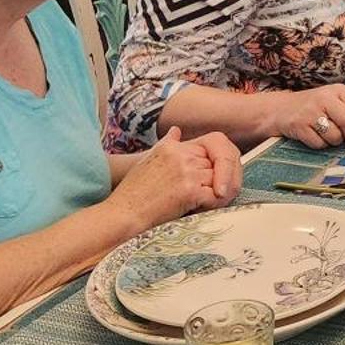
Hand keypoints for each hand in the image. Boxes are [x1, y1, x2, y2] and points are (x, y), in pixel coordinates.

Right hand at [113, 127, 238, 227]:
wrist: (124, 214)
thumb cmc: (133, 192)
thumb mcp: (147, 160)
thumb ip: (166, 145)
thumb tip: (176, 131)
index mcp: (173, 147)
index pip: (209, 149)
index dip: (213, 166)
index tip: (211, 178)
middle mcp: (181, 156)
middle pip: (217, 164)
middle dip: (218, 179)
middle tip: (212, 193)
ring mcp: (187, 172)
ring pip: (220, 179)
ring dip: (217, 192)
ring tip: (205, 203)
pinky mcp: (190, 191)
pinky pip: (216, 196)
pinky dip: (215, 204)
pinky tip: (203, 209)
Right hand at [272, 83, 344, 147]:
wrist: (280, 109)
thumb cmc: (314, 108)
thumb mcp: (336, 104)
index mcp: (338, 90)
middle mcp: (324, 97)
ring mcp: (310, 111)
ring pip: (335, 136)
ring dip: (335, 142)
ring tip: (328, 134)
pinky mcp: (298, 125)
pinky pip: (319, 144)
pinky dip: (320, 145)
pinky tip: (315, 136)